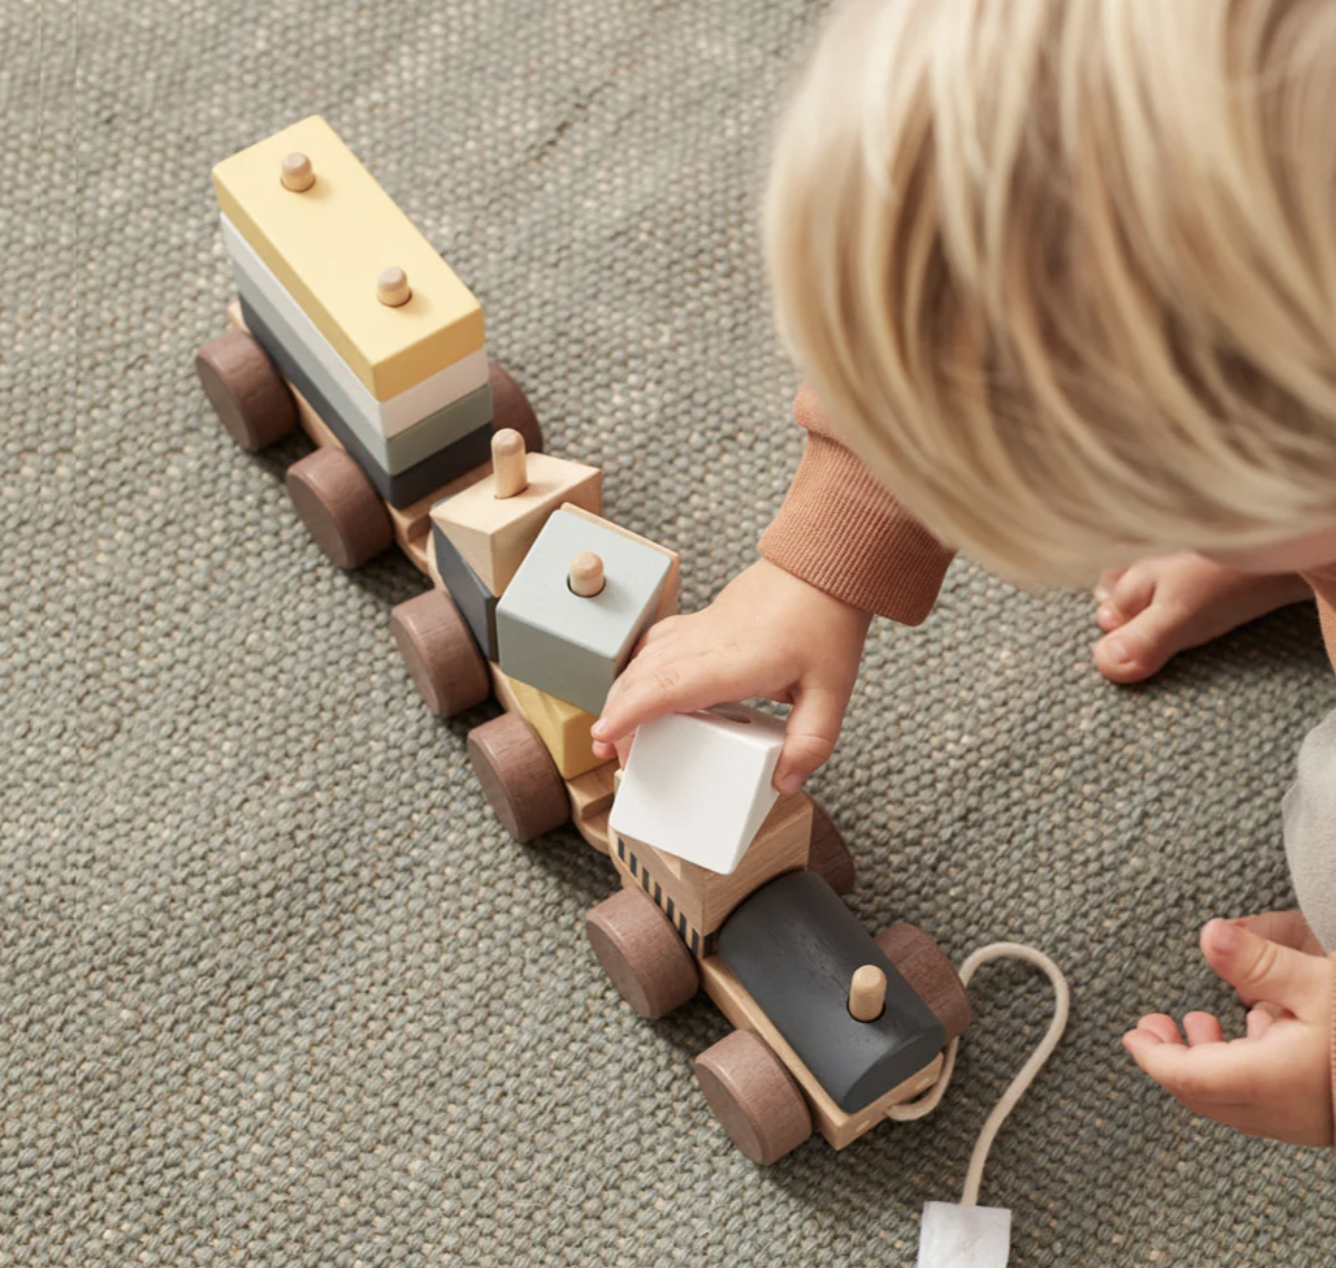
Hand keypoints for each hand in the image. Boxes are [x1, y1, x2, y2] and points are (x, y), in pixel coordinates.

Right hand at [590, 558, 872, 793]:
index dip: (631, 712)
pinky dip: (636, 668)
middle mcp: (706, 641)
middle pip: (643, 676)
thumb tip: (784, 781)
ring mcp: (698, 628)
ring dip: (621, 692)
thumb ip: (811, 741)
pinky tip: (635, 685)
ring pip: (642, 658)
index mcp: (734, 661)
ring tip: (614, 728)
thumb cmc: (825, 621)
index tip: (605, 735)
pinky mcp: (699, 622)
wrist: (821, 567)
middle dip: (616, 715)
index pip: (668, 685)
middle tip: (608, 751)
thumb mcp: (832, 691)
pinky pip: (654, 643)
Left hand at [1122, 917, 1333, 1146]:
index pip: (1187, 1078)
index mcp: (1271, 1081)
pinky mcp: (1328, 1112)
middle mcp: (1284, 1111)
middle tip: (1154, 1025)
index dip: (1153, 1057)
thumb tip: (1210, 934)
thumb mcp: (1321, 982)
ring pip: (1238, 1098)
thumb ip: (1260, 961)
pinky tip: (1260, 1027)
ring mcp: (1309, 1119)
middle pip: (1207, 1094)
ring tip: (1199, 1022)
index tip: (1132, 1035)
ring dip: (1211, 1061)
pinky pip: (1270, 1097)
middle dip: (1175, 1057)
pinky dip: (1248, 1065)